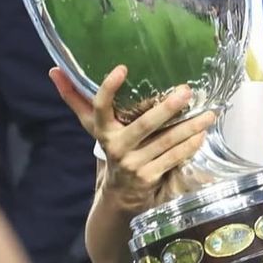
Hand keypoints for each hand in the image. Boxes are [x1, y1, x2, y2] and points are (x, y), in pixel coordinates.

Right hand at [49, 65, 212, 211]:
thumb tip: (53, 70)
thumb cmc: (112, 147)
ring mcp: (133, 164)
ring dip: (189, 127)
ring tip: (209, 114)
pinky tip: (201, 135)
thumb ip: (76, 98)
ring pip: (164, 142)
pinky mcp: (148, 177)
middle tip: (186, 91)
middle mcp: (116, 147)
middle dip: (166, 108)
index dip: (108, 88)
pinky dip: (188, 147)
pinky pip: (172, 159)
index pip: (100, 107)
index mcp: (102, 130)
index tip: (122, 68)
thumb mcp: (94, 126)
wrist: (119, 194)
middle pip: (142, 125)